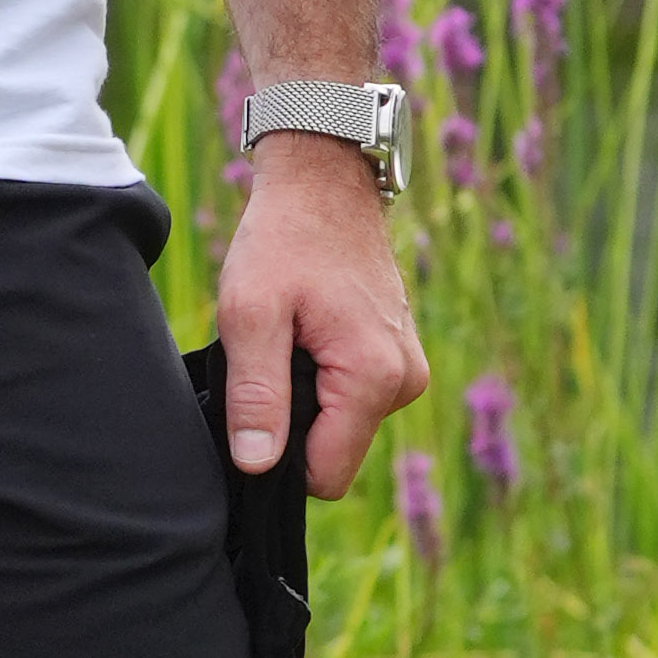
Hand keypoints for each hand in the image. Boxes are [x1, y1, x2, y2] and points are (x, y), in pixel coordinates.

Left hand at [218, 140, 425, 494]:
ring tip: (285, 339)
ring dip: (307, 398)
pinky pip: (354, 398)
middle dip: (292, 424)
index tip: (252, 410)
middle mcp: (406, 381)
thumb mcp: (250, 315)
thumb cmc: (284, 239)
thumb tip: (257, 467)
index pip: (325, 476)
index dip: (278, 458)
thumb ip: (256, 395)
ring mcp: (407, 368)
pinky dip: (324, 379)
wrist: (324, 182)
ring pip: (343, 426)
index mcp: (375, 377)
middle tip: (266, 359)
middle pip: (335, 453)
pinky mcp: (399, 356)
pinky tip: (305, 334)